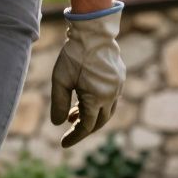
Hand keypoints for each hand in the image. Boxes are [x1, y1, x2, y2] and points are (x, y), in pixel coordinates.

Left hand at [51, 4, 124, 147]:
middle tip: (69, 133)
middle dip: (84, 129)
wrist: (93, 33)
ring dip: (90, 116)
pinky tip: (82, 101)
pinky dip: (96, 104)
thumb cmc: (74, 56)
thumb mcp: (60, 81)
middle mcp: (112, 95)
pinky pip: (109, 98)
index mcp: (97, 98)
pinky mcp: (119, 78)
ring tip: (72, 116)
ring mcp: (118, 86)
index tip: (63, 144)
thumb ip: (58, 104)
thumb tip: (58, 124)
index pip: (87, 126)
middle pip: (99, 121)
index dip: (75, 137)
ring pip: (106, 110)